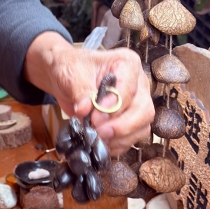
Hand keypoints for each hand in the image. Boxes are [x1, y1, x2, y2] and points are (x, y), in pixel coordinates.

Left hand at [24, 33, 153, 152]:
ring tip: (97, 138)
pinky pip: (133, 137)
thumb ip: (81, 91)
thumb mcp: (73, 73)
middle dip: (122, 126)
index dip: (114, 106)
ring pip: (142, 126)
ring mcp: (137, 103)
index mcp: (127, 63)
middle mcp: (138, 83)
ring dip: (120, 138)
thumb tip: (85, 110)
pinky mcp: (131, 119)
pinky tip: (101, 143)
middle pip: (143, 110)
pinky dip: (118, 144)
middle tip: (99, 132)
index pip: (130, 88)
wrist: (65, 77)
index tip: (94, 116)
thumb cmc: (71, 68)